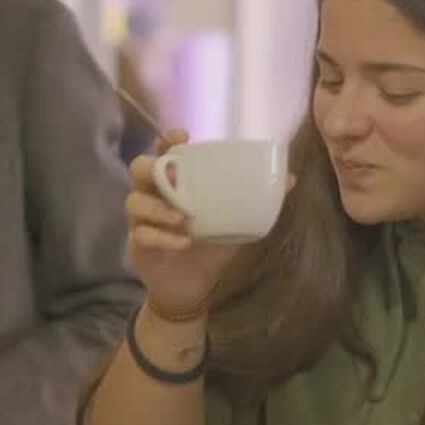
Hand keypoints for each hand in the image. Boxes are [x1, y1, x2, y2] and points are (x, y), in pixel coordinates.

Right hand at [127, 129, 290, 317]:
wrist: (196, 288)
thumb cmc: (212, 246)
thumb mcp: (236, 221)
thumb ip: (256, 200)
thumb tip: (291, 179)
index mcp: (176, 183)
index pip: (164, 152)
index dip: (167, 141)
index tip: (181, 137)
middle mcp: (154, 196)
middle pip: (139, 169)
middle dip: (153, 170)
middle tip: (175, 179)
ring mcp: (142, 221)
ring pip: (134, 202)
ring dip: (157, 208)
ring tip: (184, 218)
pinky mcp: (138, 246)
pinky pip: (141, 235)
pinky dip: (161, 237)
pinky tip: (182, 243)